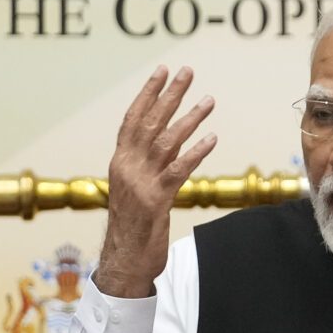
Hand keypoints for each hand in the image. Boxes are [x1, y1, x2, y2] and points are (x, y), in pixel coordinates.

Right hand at [94, 66, 215, 297]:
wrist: (124, 261)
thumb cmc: (133, 226)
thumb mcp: (135, 189)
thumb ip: (147, 164)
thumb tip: (167, 140)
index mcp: (120, 162)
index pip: (133, 119)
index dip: (147, 94)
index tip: (162, 71)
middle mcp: (127, 167)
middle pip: (150, 122)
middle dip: (170, 95)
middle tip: (187, 72)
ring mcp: (140, 183)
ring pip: (166, 142)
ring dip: (189, 118)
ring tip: (209, 100)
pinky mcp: (156, 201)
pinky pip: (178, 171)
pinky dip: (195, 153)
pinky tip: (212, 139)